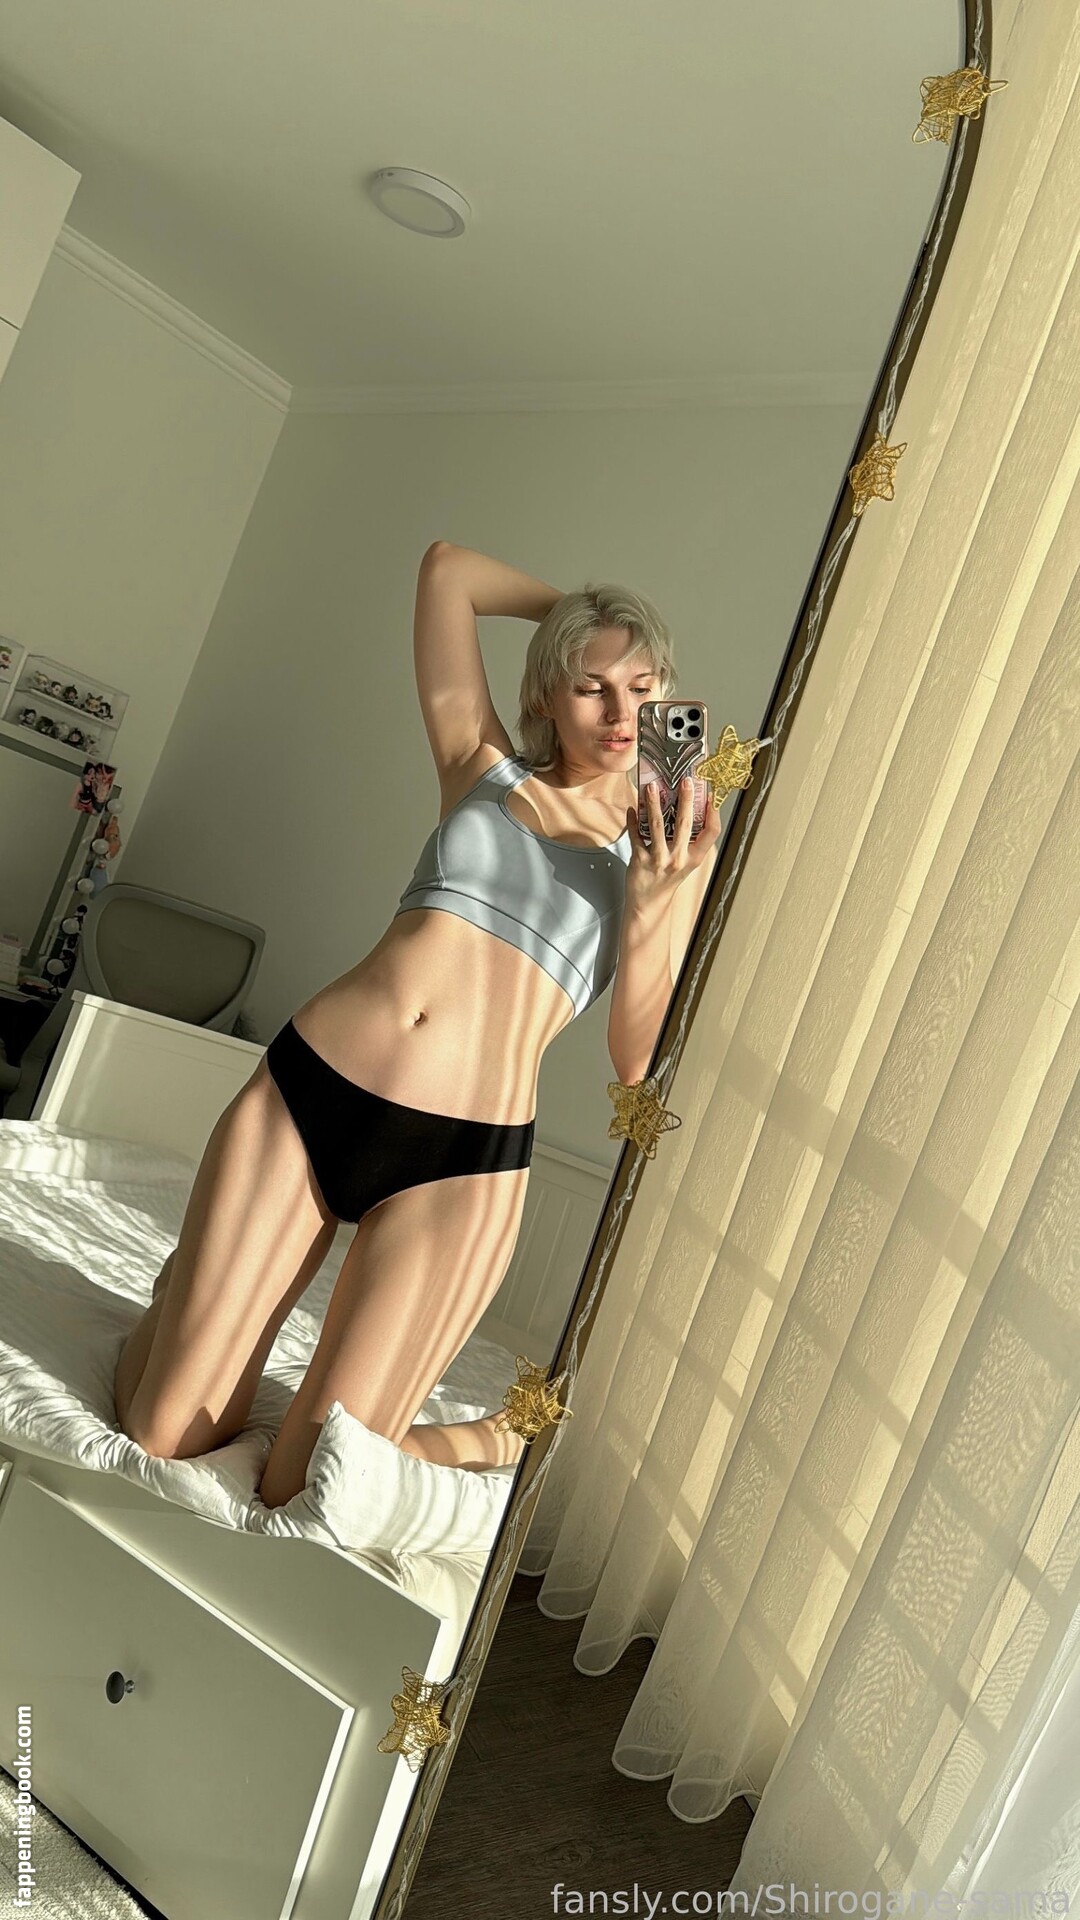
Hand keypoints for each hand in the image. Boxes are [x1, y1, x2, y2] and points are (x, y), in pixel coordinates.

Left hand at [624, 777, 721, 910]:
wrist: (649, 902)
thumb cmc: (668, 878)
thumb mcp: (686, 862)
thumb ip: (689, 840)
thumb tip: (687, 808)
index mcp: (694, 857)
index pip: (712, 832)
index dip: (713, 812)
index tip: (710, 794)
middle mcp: (679, 859)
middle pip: (685, 823)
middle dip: (685, 799)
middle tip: (685, 780)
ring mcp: (659, 860)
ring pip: (657, 826)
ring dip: (654, 804)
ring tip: (652, 787)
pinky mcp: (640, 860)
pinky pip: (635, 836)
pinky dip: (633, 820)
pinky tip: (632, 809)